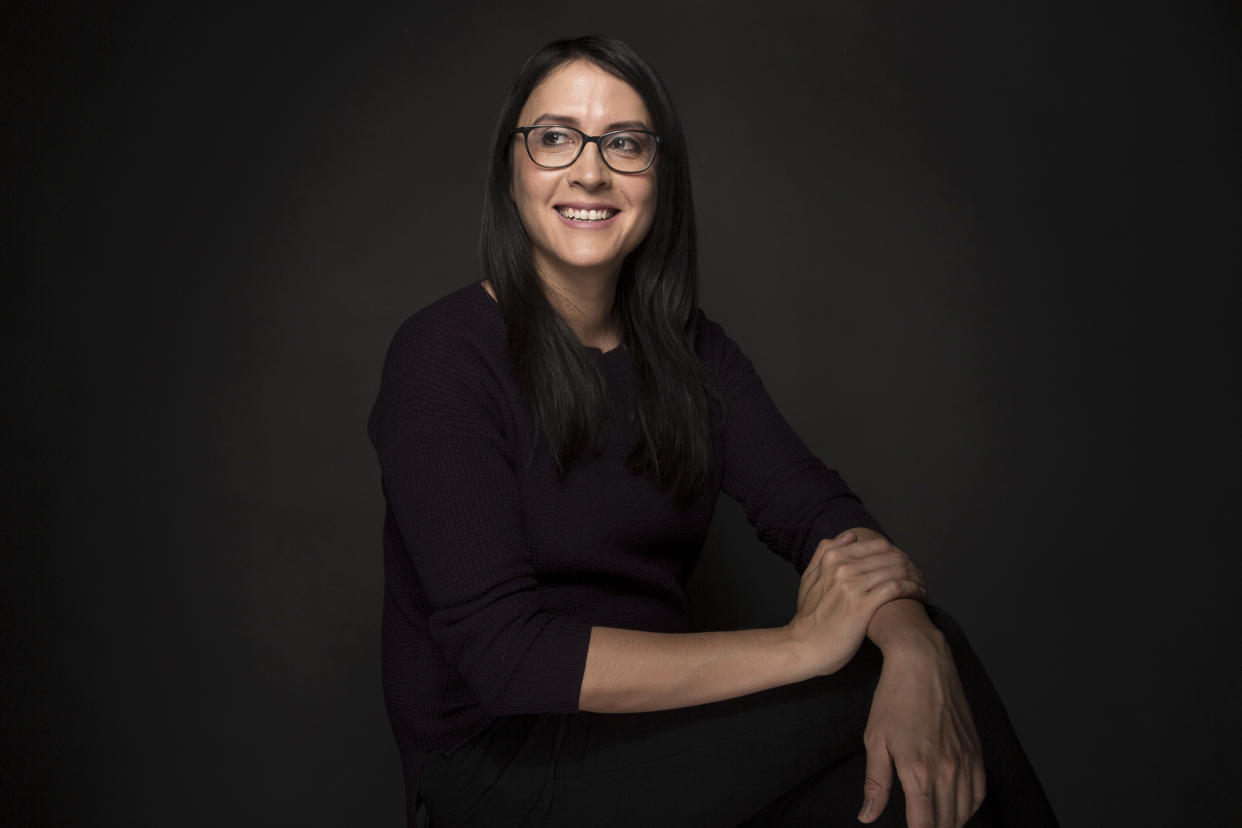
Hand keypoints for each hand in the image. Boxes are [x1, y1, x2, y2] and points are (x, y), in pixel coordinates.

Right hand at [786, 531, 925, 675]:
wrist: (804, 646)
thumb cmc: (809, 617)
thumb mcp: (809, 578)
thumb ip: (825, 553)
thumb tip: (850, 536)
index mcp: (832, 557)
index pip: (878, 545)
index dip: (896, 554)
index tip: (905, 567)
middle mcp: (843, 567)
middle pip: (891, 556)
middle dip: (910, 565)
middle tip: (919, 578)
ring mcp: (853, 585)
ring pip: (896, 570)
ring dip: (915, 578)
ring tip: (922, 587)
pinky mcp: (862, 605)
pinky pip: (896, 588)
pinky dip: (913, 589)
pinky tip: (920, 596)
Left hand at [858, 644, 984, 827]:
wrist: (923, 663)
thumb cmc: (894, 698)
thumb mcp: (875, 741)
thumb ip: (876, 784)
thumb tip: (867, 816)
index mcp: (919, 772)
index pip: (925, 826)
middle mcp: (948, 771)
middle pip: (948, 823)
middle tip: (920, 825)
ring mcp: (966, 761)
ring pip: (965, 811)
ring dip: (951, 822)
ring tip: (935, 822)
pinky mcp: (976, 750)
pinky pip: (979, 791)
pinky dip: (969, 806)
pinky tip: (956, 807)